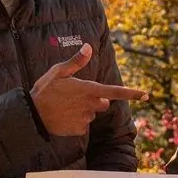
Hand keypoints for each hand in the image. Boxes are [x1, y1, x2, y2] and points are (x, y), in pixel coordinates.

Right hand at [30, 43, 146, 136]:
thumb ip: (76, 62)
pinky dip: (76, 121)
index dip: (131, 93)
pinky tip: (63, 117)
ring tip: (65, 106)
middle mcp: (90, 105)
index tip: (146, 94)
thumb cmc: (44, 91)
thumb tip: (88, 47)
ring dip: (83, 110)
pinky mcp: (79, 130)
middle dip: (95, 100)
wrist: (32, 115)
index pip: (114, 91)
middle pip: (103, 103)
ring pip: (91, 114)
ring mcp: (85, 119)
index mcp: (88, 89)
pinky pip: (83, 125)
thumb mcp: (58, 72)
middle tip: (76, 96)